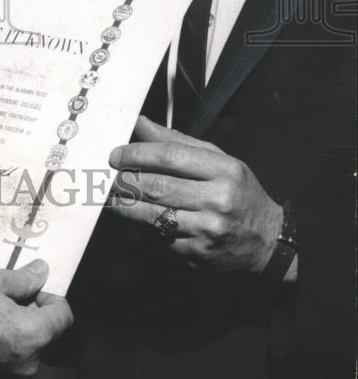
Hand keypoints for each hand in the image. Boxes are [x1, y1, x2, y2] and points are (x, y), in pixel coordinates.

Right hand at [0, 260, 71, 377]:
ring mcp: (10, 369)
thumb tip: (41, 272)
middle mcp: (26, 358)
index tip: (35, 285)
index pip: (63, 316)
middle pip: (46, 329)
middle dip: (32, 307)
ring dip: (18, 320)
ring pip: (27, 339)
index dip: (51, 294)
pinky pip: (12, 350)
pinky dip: (5, 333)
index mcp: (32, 334)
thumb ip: (24, 278)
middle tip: (9, 289)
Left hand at [108, 116, 282, 274]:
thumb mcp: (219, 161)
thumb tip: (140, 123)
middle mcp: (218, 201)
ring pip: (153, 215)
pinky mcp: (198, 255)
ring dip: (125, 206)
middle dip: (125, 180)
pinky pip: (161, 239)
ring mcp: (208, 231)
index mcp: (225, 171)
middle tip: (108, 176)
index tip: (116, 155)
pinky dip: (143, 228)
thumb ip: (178, 142)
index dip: (137, 154)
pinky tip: (135, 219)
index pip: (171, 156)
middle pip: (158, 186)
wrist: (270, 244)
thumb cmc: (238, 194)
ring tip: (112, 197)